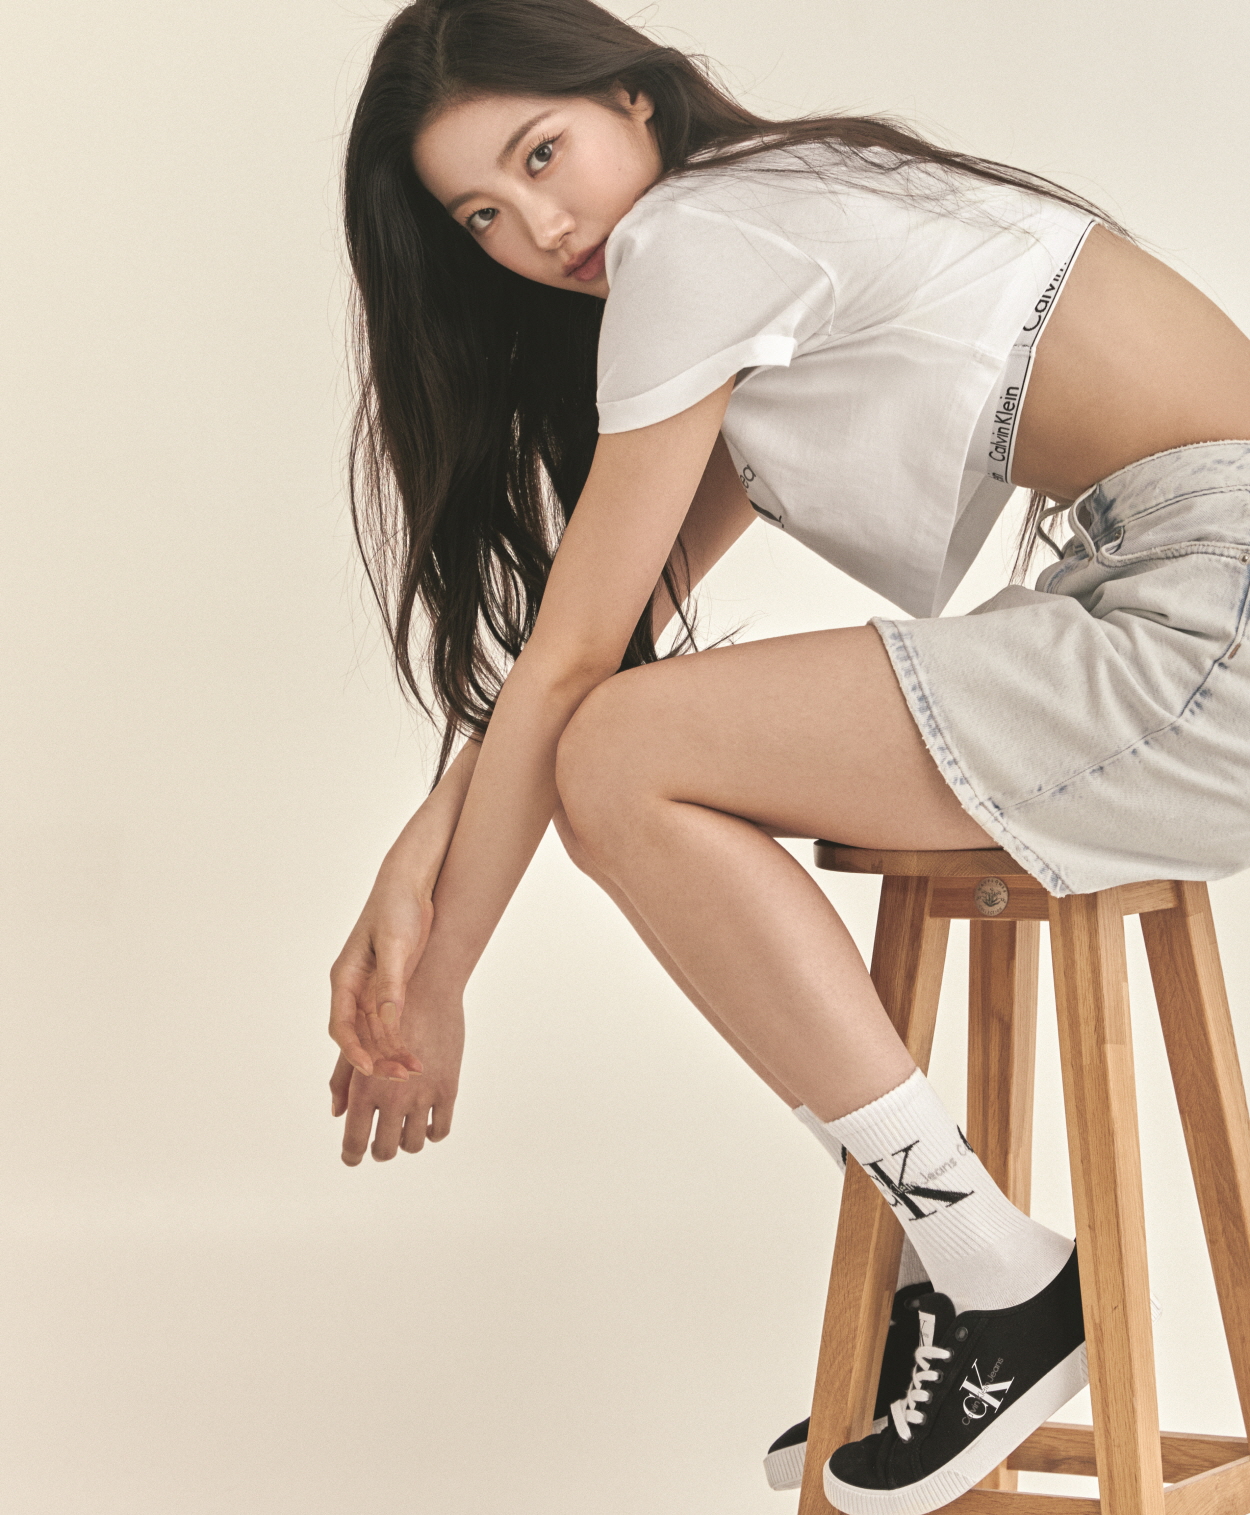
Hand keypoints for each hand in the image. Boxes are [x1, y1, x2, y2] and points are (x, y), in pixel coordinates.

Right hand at [328, 860, 432, 1079]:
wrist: (411, 886)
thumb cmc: (397, 908)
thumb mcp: (395, 945)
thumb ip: (390, 984)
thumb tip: (389, 1019)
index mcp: (344, 978)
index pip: (341, 1025)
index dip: (353, 1051)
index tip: (369, 1069)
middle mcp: (353, 989)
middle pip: (358, 1037)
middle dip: (378, 1059)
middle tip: (402, 1075)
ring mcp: (371, 991)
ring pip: (375, 1035)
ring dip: (392, 1054)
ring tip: (414, 1071)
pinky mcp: (390, 989)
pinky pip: (391, 1025)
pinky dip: (400, 1041)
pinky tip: (415, 1057)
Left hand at [330, 996, 464, 1163]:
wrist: (428, 987)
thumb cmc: (386, 1010)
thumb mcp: (359, 1045)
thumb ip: (343, 1080)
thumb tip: (337, 1114)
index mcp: (365, 1088)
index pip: (355, 1141)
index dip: (352, 1156)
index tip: (352, 1159)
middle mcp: (392, 1096)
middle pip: (384, 1150)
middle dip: (380, 1151)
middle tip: (381, 1144)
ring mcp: (422, 1095)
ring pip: (413, 1144)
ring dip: (406, 1142)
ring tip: (404, 1130)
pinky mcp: (448, 1089)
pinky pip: (440, 1130)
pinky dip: (431, 1132)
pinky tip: (427, 1121)